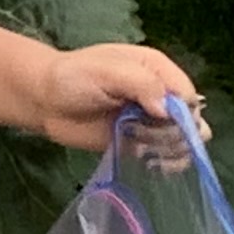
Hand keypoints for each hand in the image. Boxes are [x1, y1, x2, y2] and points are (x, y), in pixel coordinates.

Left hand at [30, 40, 198, 152]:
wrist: (43, 101)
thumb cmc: (72, 78)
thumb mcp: (107, 71)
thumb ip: (141, 84)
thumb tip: (167, 110)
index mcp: (157, 69)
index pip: (187, 94)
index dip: (181, 111)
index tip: (158, 119)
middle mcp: (159, 95)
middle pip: (190, 119)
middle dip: (175, 132)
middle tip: (144, 134)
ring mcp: (150, 120)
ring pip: (182, 139)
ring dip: (169, 148)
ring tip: (141, 146)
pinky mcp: (139, 141)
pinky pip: (166, 154)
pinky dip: (167, 161)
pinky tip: (153, 163)